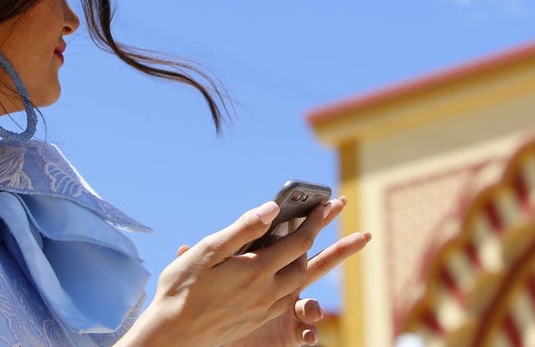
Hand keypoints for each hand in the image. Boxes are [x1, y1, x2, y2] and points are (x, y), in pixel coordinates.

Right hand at [119, 197, 369, 346]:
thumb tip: (272, 208)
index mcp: (257, 271)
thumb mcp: (207, 252)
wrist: (172, 335)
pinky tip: (300, 273)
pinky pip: (290, 297)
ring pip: (305, 283)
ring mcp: (266, 308)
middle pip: (313, 265)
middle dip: (339, 247)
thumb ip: (243, 230)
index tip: (334, 202)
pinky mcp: (259, 319)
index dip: (318, 219)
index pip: (299, 240)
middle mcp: (269, 292)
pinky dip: (302, 281)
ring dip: (326, 264)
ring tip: (343, 251)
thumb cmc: (182, 289)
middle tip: (361, 232)